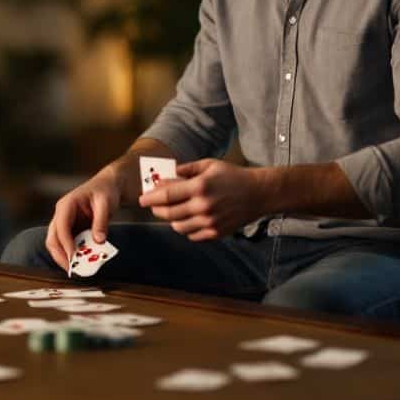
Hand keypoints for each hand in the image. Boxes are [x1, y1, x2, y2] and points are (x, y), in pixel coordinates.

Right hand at [45, 159, 129, 268]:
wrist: (107, 186)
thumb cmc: (105, 191)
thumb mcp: (106, 203)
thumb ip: (101, 221)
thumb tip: (98, 241)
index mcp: (66, 205)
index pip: (61, 226)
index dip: (65, 243)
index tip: (73, 256)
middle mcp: (61, 215)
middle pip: (52, 238)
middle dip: (60, 255)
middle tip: (72, 269)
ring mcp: (65, 223)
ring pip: (57, 244)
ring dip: (65, 257)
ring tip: (77, 269)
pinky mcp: (71, 230)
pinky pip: (68, 245)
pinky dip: (73, 254)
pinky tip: (82, 262)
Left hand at [138, 159, 265, 240]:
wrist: (258, 193)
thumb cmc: (232, 176)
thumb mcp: (208, 165)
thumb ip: (185, 170)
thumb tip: (164, 178)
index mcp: (200, 187)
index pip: (166, 195)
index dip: (150, 197)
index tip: (141, 198)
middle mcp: (203, 206)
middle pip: (168, 213)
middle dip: (156, 209)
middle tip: (152, 205)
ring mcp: (210, 222)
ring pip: (178, 226)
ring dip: (170, 219)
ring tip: (171, 211)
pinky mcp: (216, 233)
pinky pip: (191, 235)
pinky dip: (185, 228)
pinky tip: (187, 218)